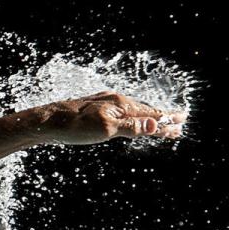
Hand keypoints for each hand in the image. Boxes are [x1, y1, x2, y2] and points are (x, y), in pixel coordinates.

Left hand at [27, 90, 186, 145]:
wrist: (44, 122)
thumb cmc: (73, 127)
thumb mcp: (105, 129)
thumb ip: (131, 127)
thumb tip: (156, 123)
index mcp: (120, 104)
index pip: (151, 113)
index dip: (167, 119)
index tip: (183, 121)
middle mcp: (114, 100)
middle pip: (144, 110)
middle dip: (162, 117)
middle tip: (179, 122)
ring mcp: (103, 102)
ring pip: (132, 110)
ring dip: (148, 116)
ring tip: (159, 122)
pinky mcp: (93, 108)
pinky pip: (121, 111)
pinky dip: (133, 116)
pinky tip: (128, 118)